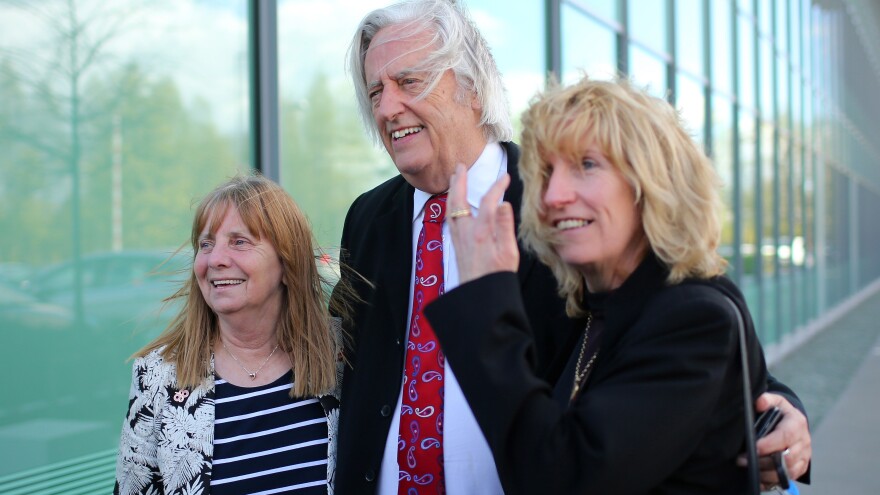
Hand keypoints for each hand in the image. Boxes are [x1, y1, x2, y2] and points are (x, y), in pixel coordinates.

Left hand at [446, 164, 518, 282]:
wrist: (479, 296)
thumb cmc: (497, 276)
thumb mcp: (508, 253)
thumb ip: (504, 227)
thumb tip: (503, 203)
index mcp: (481, 232)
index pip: (488, 201)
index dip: (496, 186)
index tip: (505, 177)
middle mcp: (466, 232)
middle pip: (459, 200)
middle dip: (459, 181)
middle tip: (460, 166)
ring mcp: (459, 238)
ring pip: (450, 209)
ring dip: (452, 191)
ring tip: (454, 178)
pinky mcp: (456, 244)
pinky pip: (450, 218)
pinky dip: (451, 205)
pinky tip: (453, 204)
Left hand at [737, 393, 811, 487]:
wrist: (794, 423)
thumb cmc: (781, 412)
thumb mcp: (776, 401)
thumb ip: (767, 399)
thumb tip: (759, 402)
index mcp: (797, 424)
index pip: (785, 437)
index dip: (769, 444)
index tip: (753, 448)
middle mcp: (803, 442)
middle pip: (786, 458)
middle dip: (763, 461)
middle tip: (742, 460)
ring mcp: (804, 456)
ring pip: (787, 471)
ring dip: (765, 472)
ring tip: (747, 468)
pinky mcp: (800, 467)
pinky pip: (787, 479)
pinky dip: (771, 480)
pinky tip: (756, 478)